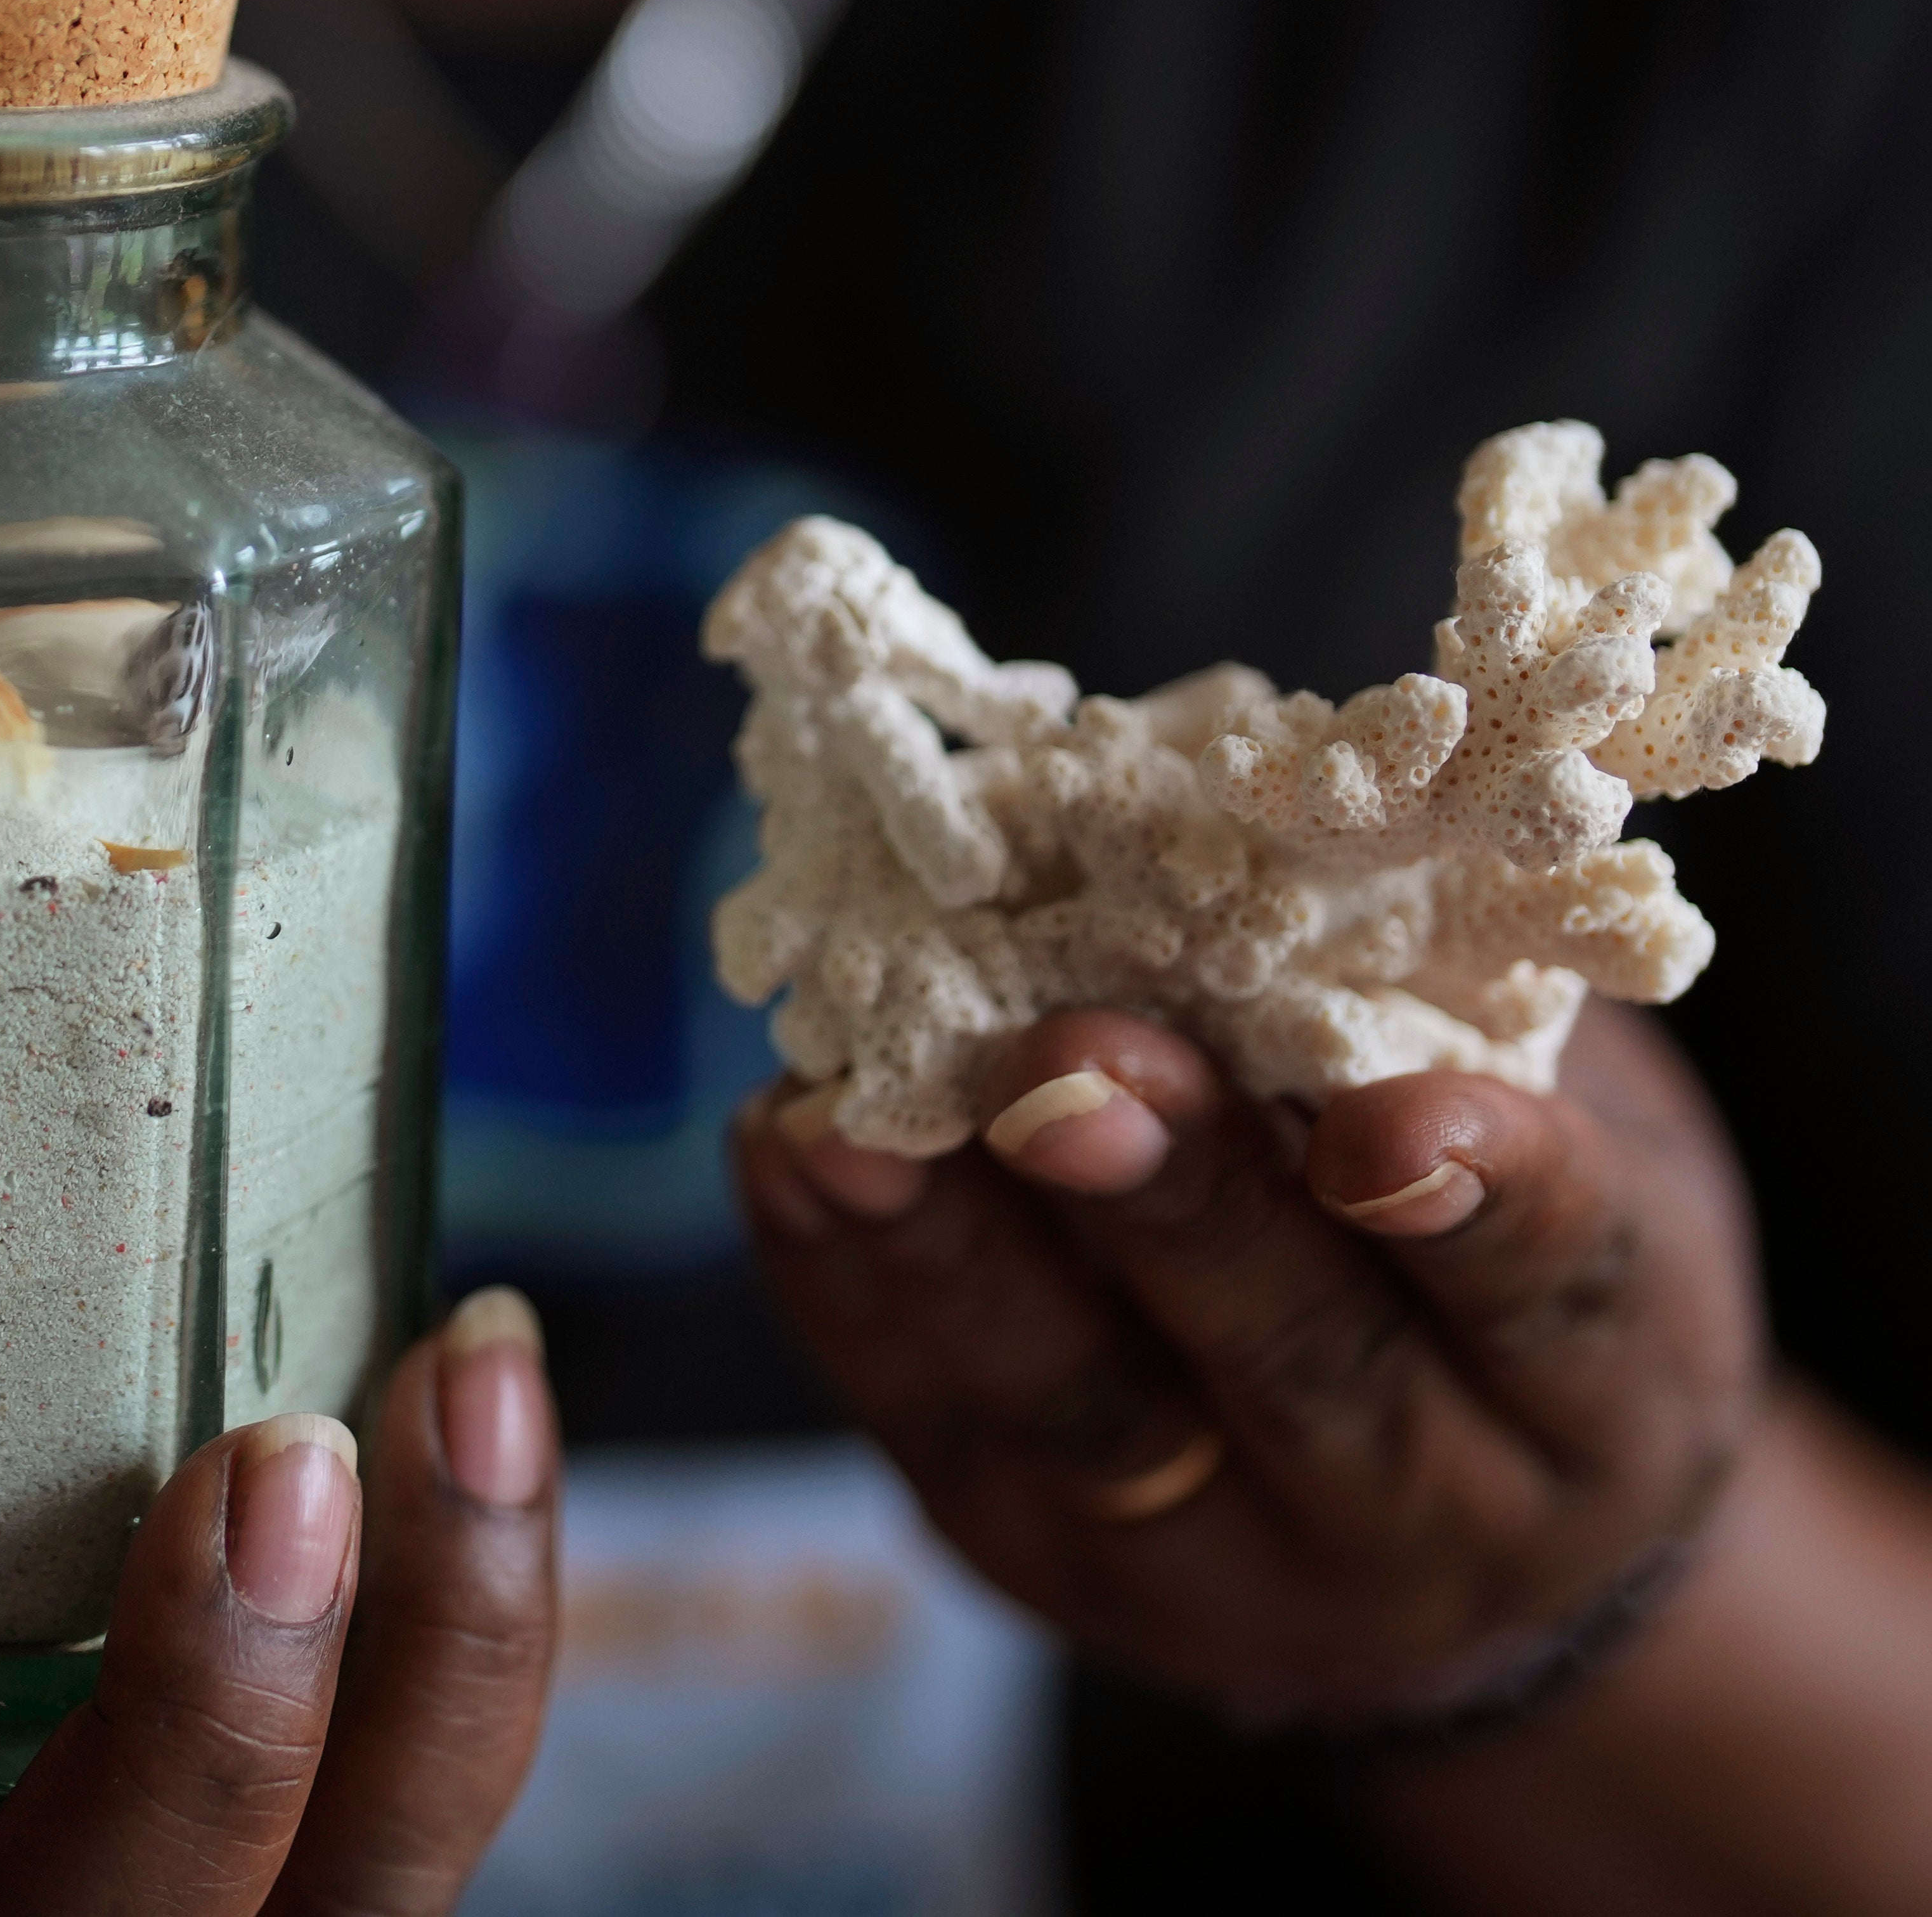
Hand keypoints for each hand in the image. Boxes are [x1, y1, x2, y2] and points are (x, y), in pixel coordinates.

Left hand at [733, 1002, 1761, 1730]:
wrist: (1452, 1520)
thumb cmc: (1502, 1252)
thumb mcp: (1568, 1137)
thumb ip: (1447, 1022)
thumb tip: (1261, 812)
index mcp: (1591, 1393)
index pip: (1547, 1289)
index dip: (1472, 1197)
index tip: (1377, 1119)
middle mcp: (1424, 1514)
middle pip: (1296, 1361)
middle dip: (1171, 1205)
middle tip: (1063, 1074)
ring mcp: (1213, 1563)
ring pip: (1087, 1409)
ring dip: (960, 1254)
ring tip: (857, 1125)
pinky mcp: (1040, 1556)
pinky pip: (936, 1415)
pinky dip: (849, 1280)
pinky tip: (784, 1151)